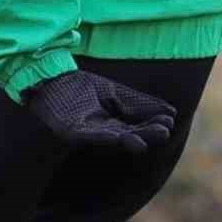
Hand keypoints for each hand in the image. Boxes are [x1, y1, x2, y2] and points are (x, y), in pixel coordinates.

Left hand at [23, 69, 176, 153]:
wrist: (50, 78)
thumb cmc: (80, 87)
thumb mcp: (114, 93)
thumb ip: (138, 103)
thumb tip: (170, 112)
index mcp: (113, 123)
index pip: (137, 126)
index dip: (152, 124)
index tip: (169, 121)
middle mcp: (102, 131)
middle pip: (128, 135)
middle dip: (145, 133)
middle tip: (165, 131)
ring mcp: (86, 132)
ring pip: (112, 138)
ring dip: (128, 140)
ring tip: (144, 142)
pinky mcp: (69, 131)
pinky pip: (89, 135)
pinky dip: (103, 136)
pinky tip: (118, 137)